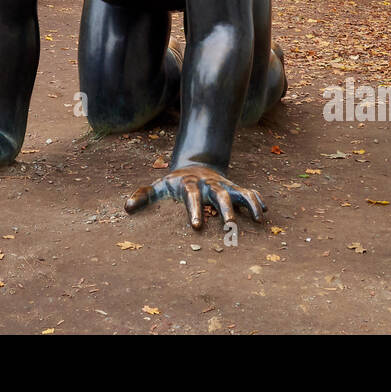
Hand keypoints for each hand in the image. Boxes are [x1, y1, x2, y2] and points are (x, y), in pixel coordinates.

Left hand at [125, 164, 265, 229]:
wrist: (194, 165)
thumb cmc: (173, 182)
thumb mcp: (158, 186)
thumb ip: (143, 195)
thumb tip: (127, 208)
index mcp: (188, 184)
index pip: (191, 196)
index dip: (194, 210)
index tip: (197, 227)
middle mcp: (208, 183)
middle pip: (219, 193)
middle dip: (224, 208)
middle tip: (229, 224)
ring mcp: (223, 184)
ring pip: (238, 191)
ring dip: (248, 203)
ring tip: (258, 219)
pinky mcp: (234, 187)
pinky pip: (248, 192)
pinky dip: (256, 200)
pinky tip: (263, 213)